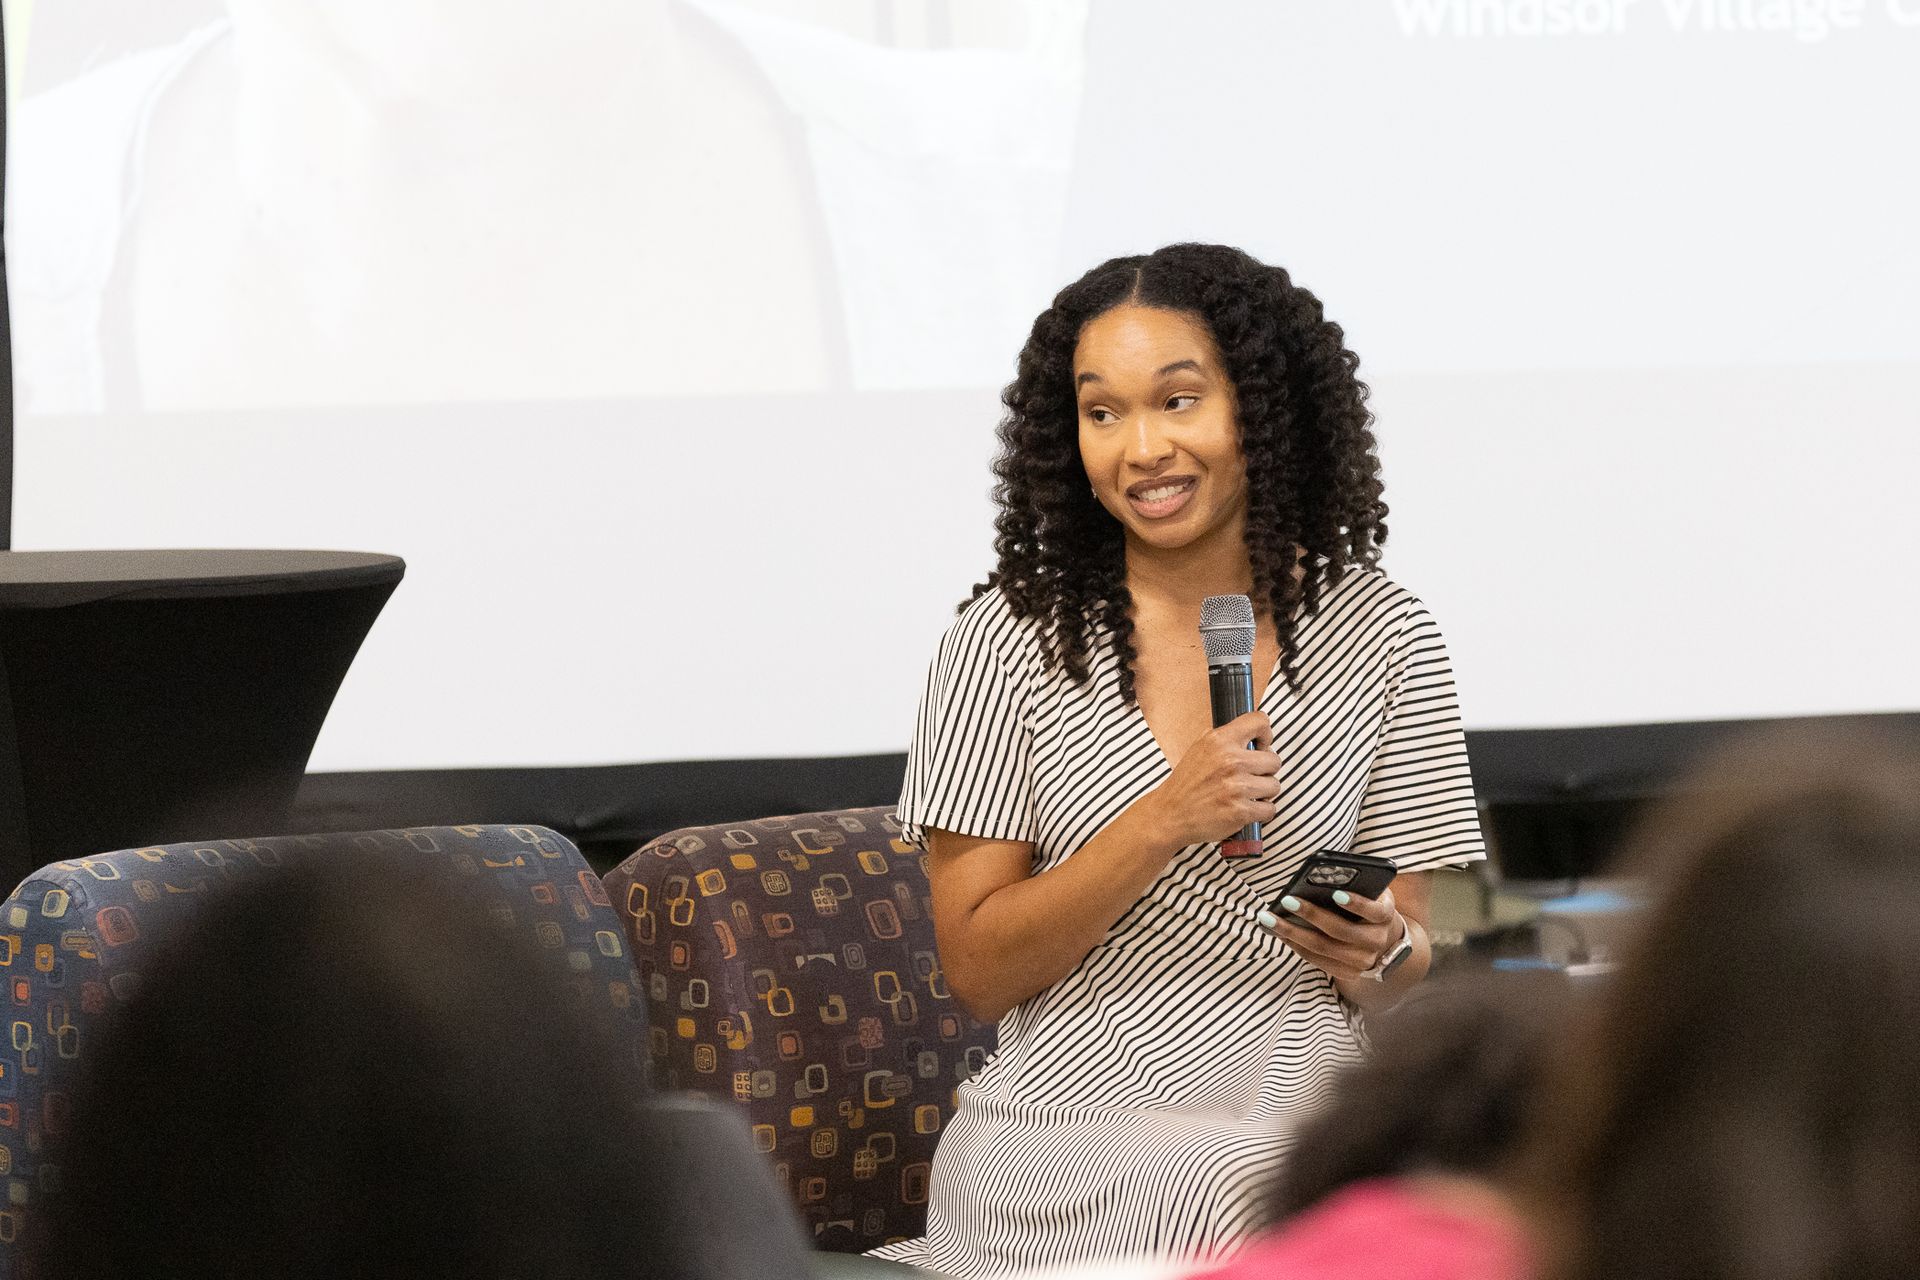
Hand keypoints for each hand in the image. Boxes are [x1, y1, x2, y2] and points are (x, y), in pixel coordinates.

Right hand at [1142, 712, 1280, 848]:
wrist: (1170, 814)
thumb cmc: (1185, 785)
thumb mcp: (1199, 748)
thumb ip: (1224, 738)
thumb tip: (1252, 735)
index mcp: (1219, 741)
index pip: (1259, 722)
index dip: (1266, 734)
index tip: (1262, 745)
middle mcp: (1230, 760)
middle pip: (1274, 760)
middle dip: (1265, 770)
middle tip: (1250, 777)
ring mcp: (1236, 786)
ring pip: (1274, 785)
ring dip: (1264, 792)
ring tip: (1246, 794)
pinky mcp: (1240, 811)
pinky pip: (1269, 809)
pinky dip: (1261, 813)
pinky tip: (1248, 809)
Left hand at [1259, 886, 1403, 982]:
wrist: (1382, 938)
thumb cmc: (1367, 905)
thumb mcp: (1368, 892)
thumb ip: (1354, 884)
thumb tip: (1320, 876)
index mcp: (1385, 916)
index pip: (1373, 910)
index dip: (1356, 903)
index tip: (1336, 893)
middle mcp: (1377, 941)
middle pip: (1340, 930)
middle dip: (1311, 915)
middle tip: (1287, 900)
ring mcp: (1364, 961)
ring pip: (1324, 948)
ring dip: (1293, 933)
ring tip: (1270, 919)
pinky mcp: (1350, 973)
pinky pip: (1318, 961)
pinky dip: (1297, 946)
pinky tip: (1280, 933)